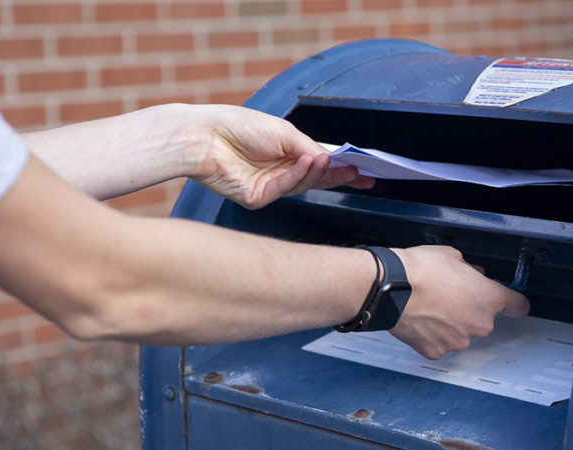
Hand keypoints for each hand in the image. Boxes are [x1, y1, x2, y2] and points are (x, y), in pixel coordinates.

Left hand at [190, 105, 373, 208]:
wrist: (206, 136)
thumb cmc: (240, 127)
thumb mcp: (284, 133)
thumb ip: (309, 147)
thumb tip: (332, 158)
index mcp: (286, 153)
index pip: (319, 164)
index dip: (342, 168)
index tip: (365, 171)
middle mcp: (279, 171)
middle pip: (316, 179)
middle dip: (340, 176)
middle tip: (361, 175)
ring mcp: (269, 187)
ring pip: (303, 185)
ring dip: (317, 170)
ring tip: (326, 158)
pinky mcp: (258, 199)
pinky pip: (284, 189)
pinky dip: (297, 175)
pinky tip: (306, 162)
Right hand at [389, 246, 529, 359]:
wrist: (389, 288)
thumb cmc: (419, 270)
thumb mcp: (454, 257)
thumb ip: (471, 272)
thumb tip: (472, 277)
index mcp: (490, 299)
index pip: (518, 306)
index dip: (514, 302)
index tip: (511, 302)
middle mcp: (479, 324)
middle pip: (484, 319)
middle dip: (471, 309)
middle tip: (451, 295)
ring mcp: (458, 341)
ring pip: (462, 332)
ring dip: (452, 322)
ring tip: (431, 306)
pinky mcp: (436, 351)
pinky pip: (441, 343)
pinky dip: (433, 334)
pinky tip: (422, 319)